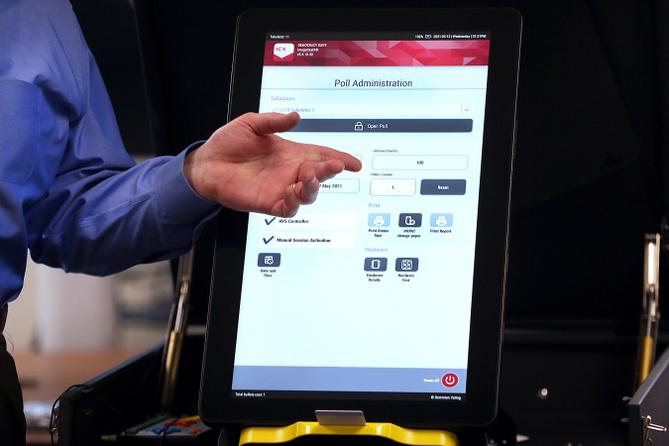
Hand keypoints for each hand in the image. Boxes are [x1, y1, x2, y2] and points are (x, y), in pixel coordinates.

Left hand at [184, 112, 361, 216]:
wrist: (207, 163)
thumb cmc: (228, 143)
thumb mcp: (251, 123)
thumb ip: (274, 121)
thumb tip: (295, 117)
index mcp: (291, 153)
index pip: (321, 155)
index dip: (339, 159)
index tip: (354, 163)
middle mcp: (290, 172)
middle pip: (320, 175)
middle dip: (330, 171)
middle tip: (331, 166)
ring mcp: (281, 188)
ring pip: (309, 194)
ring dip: (314, 187)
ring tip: (309, 177)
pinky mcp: (269, 203)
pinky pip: (288, 209)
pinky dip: (294, 203)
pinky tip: (292, 192)